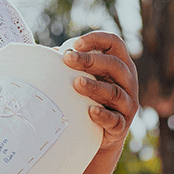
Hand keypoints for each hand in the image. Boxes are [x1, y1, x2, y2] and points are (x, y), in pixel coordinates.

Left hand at [61, 31, 139, 151]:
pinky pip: (115, 120)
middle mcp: (127, 81)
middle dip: (91, 60)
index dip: (97, 40)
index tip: (75, 44)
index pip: (115, 43)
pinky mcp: (121, 125)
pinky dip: (103, 115)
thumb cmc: (85, 97)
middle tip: (68, 59)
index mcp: (118, 64)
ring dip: (95, 87)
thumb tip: (47, 54)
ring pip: (115, 92)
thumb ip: (69, 64)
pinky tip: (90, 111)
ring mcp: (126, 104)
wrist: (95, 134)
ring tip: (77, 83)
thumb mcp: (80, 76)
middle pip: (115, 65)